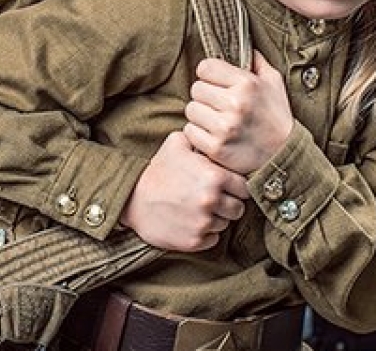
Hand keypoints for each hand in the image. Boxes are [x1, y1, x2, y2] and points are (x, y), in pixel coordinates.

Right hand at [121, 131, 248, 251]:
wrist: (131, 200)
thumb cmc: (156, 171)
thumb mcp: (176, 144)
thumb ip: (200, 138)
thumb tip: (213, 135)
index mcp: (214, 176)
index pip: (244, 187)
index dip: (236, 187)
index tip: (226, 187)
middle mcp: (212, 200)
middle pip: (238, 209)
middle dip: (229, 204)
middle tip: (214, 200)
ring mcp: (203, 223)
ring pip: (225, 224)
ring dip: (216, 219)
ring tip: (199, 210)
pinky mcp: (194, 241)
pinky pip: (212, 240)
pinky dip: (206, 234)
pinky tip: (192, 222)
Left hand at [184, 51, 293, 174]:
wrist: (283, 155)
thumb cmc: (277, 116)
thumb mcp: (274, 83)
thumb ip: (256, 61)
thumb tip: (243, 44)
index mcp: (246, 83)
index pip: (205, 67)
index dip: (209, 74)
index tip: (216, 83)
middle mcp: (234, 103)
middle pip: (196, 89)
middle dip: (205, 96)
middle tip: (217, 104)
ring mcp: (224, 127)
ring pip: (191, 110)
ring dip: (200, 115)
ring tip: (215, 120)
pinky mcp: (216, 147)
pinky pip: (190, 131)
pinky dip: (198, 134)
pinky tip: (213, 135)